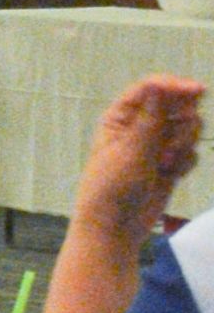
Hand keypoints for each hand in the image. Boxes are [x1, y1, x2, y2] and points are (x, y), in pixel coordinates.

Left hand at [81, 77, 206, 250]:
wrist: (115, 228)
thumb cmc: (113, 186)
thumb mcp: (131, 151)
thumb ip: (150, 119)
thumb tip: (159, 85)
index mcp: (121, 116)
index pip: (152, 88)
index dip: (175, 85)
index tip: (199, 91)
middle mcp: (140, 125)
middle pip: (176, 104)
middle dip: (182, 121)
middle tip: (172, 144)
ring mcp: (157, 144)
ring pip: (188, 127)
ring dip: (184, 142)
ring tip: (166, 163)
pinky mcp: (170, 163)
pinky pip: (191, 151)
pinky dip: (185, 161)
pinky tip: (171, 174)